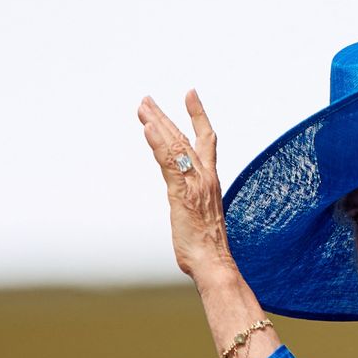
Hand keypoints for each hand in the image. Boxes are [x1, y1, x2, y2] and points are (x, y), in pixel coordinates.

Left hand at [138, 91, 234, 282]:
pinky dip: (159, 144)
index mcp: (210, 180)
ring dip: (157, 124)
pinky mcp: (182, 194)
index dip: (198, 116)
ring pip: (175, 145)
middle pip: (184, 137)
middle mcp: (205, 177)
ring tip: (143, 108)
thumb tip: (187, 202)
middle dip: (165, 116)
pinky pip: (169, 164)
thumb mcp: (199, 216)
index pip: (206, 140)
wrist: (214, 263)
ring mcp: (194, 184)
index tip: (190, 94)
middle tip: (146, 100)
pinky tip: (148, 129)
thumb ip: (193, 201)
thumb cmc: (207, 247)